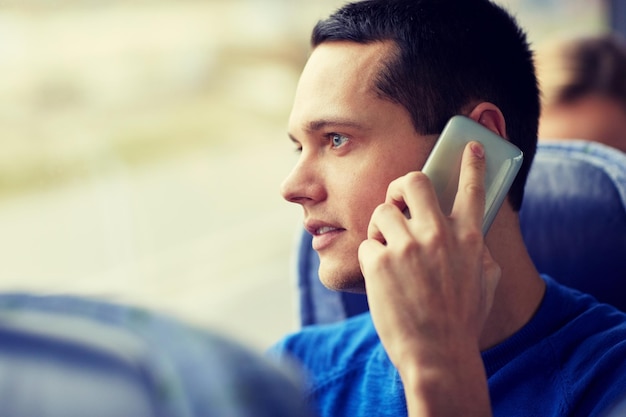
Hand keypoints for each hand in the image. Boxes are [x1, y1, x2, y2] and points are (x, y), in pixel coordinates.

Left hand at [358, 141, 499, 416]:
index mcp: (468, 238)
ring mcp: (407, 247)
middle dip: (399, 187)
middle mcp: (438, 235)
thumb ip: (479, 252)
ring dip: (380, 229)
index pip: (472, 189)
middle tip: (394, 203)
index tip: (469, 146)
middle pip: (412, 181)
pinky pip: (367, 245)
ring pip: (381, 211)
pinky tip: (381, 280)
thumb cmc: (461, 322)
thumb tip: (474, 235)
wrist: (438, 355)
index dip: (471, 164)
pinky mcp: (380, 262)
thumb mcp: (484, 282)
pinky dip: (371, 260)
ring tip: (387, 252)